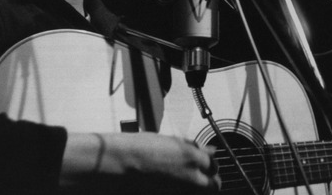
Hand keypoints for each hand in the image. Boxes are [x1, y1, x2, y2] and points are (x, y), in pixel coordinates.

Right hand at [60, 132, 219, 193]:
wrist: (117, 163)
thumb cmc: (139, 147)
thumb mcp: (169, 141)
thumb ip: (192, 147)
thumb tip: (209, 149)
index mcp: (192, 157)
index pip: (213, 163)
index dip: (209, 164)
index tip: (204, 164)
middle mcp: (191, 176)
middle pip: (214, 184)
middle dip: (210, 181)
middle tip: (200, 178)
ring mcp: (181, 191)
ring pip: (201, 191)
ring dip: (196, 187)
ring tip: (181, 181)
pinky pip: (182, 194)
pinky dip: (181, 190)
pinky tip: (170, 185)